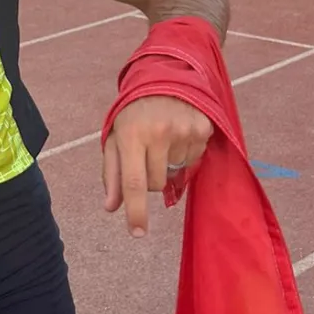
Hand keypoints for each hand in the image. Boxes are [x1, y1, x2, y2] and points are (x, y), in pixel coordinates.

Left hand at [102, 96, 212, 236]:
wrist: (165, 80)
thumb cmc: (133, 114)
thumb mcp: (115, 139)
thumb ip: (112, 174)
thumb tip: (111, 207)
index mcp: (131, 135)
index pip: (134, 182)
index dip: (136, 211)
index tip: (137, 233)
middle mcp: (159, 132)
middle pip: (155, 184)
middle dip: (149, 178)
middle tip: (146, 154)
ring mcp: (184, 131)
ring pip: (175, 175)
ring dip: (167, 166)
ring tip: (162, 140)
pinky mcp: (203, 129)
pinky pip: (192, 162)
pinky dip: (183, 156)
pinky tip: (177, 136)